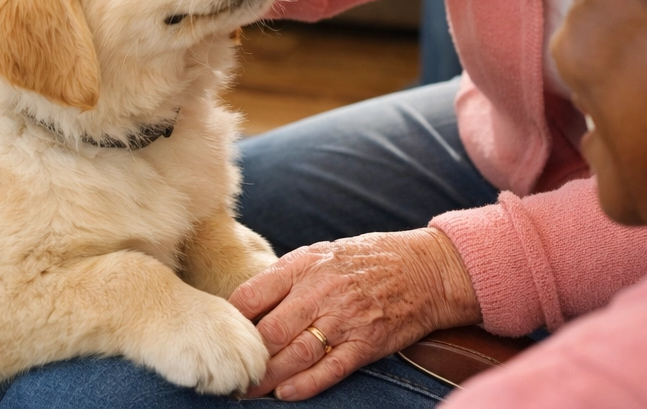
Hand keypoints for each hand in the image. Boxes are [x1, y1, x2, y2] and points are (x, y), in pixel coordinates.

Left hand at [228, 229, 479, 400]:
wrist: (426, 269)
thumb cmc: (367, 259)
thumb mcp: (321, 253)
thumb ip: (286, 276)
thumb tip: (249, 301)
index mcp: (303, 265)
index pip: (251, 294)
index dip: (231, 319)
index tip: (219, 336)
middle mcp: (319, 291)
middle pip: (269, 330)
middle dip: (246, 356)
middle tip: (229, 373)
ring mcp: (344, 319)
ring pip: (294, 354)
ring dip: (268, 377)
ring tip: (248, 390)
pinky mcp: (366, 343)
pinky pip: (330, 368)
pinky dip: (306, 384)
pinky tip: (286, 393)